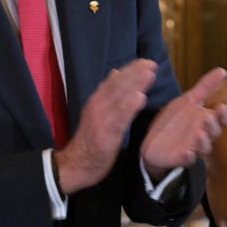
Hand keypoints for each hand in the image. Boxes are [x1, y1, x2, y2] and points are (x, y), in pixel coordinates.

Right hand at [55, 58, 157, 193]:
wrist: (75, 164)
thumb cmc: (90, 140)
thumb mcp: (96, 113)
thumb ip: (107, 95)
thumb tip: (116, 73)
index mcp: (96, 101)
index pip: (114, 81)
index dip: (130, 70)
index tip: (145, 61)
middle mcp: (97, 106)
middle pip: (117, 86)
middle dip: (134, 73)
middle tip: (151, 63)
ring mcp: (101, 120)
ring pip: (118, 98)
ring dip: (134, 85)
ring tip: (149, 74)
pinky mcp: (106, 135)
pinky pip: (118, 119)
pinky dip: (128, 107)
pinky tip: (140, 99)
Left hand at [140, 67, 226, 176]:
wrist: (153, 142)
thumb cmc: (175, 121)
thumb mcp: (188, 101)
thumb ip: (205, 87)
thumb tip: (223, 70)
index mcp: (206, 121)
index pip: (221, 119)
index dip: (223, 114)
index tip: (222, 106)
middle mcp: (203, 136)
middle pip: (214, 133)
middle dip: (213, 126)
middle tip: (208, 118)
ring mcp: (193, 148)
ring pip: (203, 148)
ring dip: (203, 141)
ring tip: (199, 133)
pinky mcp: (180, 158)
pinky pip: (187, 160)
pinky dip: (188, 157)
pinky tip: (187, 152)